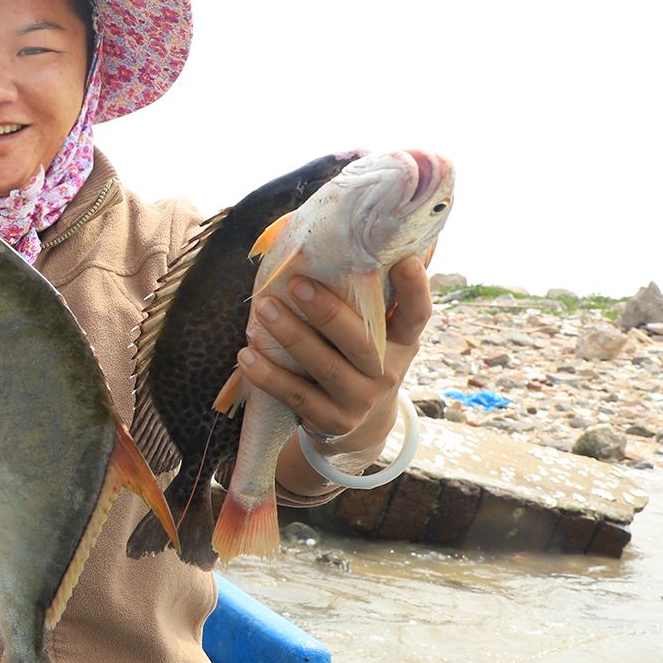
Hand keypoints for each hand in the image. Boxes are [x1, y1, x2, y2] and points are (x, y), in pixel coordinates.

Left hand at [237, 256, 432, 454]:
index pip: (416, 314)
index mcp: (402, 342)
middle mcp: (387, 372)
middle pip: (362, 342)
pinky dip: (269, 375)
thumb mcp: (374, 333)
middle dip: (328, 312)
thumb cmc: (356, 358)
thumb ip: (365, 297)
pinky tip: (246, 354)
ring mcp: (361, 400)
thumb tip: (341, 236)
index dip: (415, 289)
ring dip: (291, 336)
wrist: (358, 426)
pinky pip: (296, 396)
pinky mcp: (332, 421)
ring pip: (325, 367)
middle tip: (296, 283)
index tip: (405, 259)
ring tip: (263, 309)